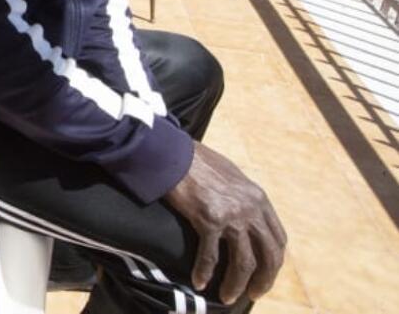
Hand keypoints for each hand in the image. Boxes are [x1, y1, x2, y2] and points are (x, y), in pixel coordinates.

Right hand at [164, 141, 286, 304]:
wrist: (172, 152)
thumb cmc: (196, 161)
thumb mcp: (230, 176)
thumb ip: (241, 197)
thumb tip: (242, 215)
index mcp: (259, 198)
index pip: (278, 238)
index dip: (273, 261)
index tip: (264, 273)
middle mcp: (251, 208)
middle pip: (269, 255)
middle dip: (263, 280)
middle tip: (253, 294)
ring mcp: (231, 215)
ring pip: (244, 262)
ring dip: (236, 284)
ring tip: (227, 297)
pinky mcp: (208, 219)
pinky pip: (211, 255)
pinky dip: (205, 272)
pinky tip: (198, 282)